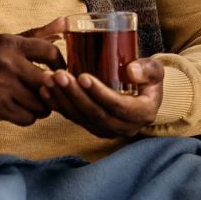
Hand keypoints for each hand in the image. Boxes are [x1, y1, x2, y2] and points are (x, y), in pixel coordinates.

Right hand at [0, 20, 65, 125]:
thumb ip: (35, 35)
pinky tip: (19, 111)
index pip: (51, 52)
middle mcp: (6, 62)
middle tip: (48, 93)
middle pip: (49, 82)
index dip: (61, 65)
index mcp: (9, 43)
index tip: (59, 73)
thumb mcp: (1, 42)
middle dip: (52, 91)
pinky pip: (27, 118)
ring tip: (31, 102)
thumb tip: (65, 22)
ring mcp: (0, 85)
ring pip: (40, 104)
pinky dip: (27, 117)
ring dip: (40, 107)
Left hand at [42, 56, 164, 139]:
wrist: (142, 94)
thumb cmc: (148, 78)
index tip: (83, 76)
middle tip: (59, 75)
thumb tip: (131, 71)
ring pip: (81, 117)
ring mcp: (106, 130)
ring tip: (48, 79)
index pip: (117, 106)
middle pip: (95, 113)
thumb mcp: (155, 70)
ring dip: (62, 99)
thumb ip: (148, 69)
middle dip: (74, 94)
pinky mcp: (92, 127)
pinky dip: (57, 105)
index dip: (99, 93)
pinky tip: (45, 90)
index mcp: (142, 114)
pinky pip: (73, 118)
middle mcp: (124, 127)